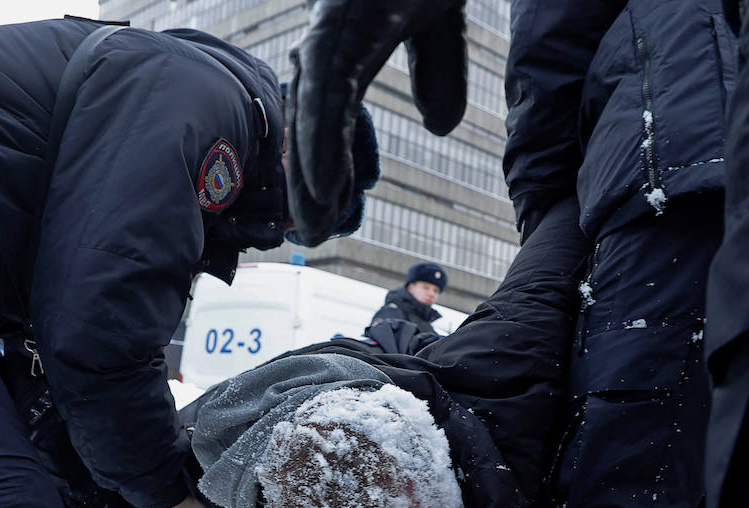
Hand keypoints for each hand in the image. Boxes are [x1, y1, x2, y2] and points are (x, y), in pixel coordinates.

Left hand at [287, 0, 466, 243]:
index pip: (333, 124)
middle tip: (309, 238)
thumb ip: (441, 73)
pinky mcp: (337, 30)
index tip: (329, 215)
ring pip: (312, 121)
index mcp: (348, 51)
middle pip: (312, 130)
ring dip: (307, 178)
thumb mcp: (441, 28)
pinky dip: (320, 143)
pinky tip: (319, 187)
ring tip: (309, 226)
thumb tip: (438, 127)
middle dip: (307, 186)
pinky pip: (325, 97)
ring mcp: (329, 38)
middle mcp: (329, 48)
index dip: (330, 170)